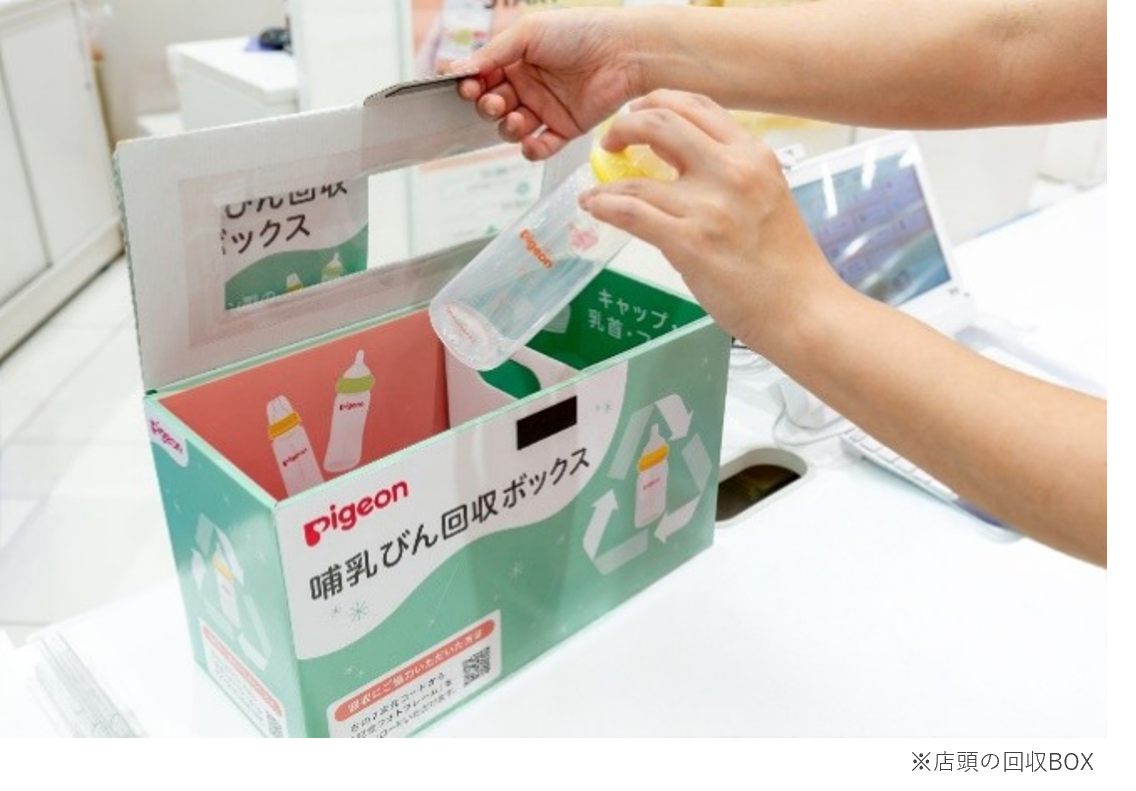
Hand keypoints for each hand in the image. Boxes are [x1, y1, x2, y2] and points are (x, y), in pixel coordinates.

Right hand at [453, 8, 646, 160]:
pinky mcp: (566, 128)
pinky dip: (531, 150)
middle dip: (488, 107)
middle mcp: (530, 85)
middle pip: (494, 106)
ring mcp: (547, 108)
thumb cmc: (581, 32)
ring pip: (513, 129)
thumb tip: (459, 70)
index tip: (469, 88)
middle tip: (493, 102)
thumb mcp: (528, 33)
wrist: (624, 52)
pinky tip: (530, 142)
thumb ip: (493, 53)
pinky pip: (541, 147)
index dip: (473, 86)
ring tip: (514, 118)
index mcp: (517, 59)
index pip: (484, 78)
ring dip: (507, 128)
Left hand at [579, 91, 843, 352]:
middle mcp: (732, 171)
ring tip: (596, 191)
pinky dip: (604, 206)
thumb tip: (677, 163)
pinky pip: (631, 212)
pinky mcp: (690, 243)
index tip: (639, 112)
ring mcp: (709, 207)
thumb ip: (728, 173)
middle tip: (611, 141)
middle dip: (626, 125)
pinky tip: (594, 208)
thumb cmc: (786, 264)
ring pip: (637, 176)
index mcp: (753, 155)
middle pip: (662, 121)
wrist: (803, 309)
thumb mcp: (766, 196)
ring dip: (607, 182)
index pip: (697, 104)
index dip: (657, 101)